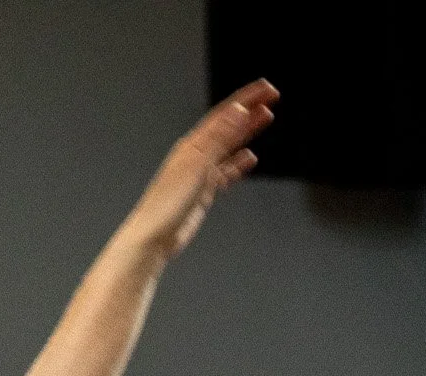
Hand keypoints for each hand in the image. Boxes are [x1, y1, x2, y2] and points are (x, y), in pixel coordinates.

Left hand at [118, 80, 278, 261]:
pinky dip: (239, 163)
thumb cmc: (166, 205)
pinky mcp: (203, 191)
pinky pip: (226, 171)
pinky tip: (248, 159)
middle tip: (271, 98)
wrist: (154, 237)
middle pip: (229, 126)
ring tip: (264, 119)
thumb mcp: (197, 165)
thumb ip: (218, 138)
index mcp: (193, 144)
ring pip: (229, 146)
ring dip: (246, 132)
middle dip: (250, 110)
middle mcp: (196, 155)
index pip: (225, 114)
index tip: (266, 88)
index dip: (246, 99)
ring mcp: (200, 173)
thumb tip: (237, 111)